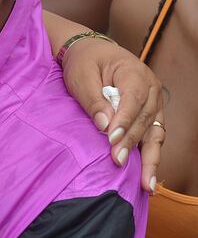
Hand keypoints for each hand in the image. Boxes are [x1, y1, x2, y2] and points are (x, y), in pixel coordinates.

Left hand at [62, 38, 163, 192]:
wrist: (92, 53)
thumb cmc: (85, 62)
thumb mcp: (81, 76)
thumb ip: (93, 99)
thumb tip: (104, 125)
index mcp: (134, 73)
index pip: (134, 100)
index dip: (124, 121)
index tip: (112, 140)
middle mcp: (151, 89)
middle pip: (145, 119)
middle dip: (132, 142)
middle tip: (118, 161)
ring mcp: (154, 103)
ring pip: (155, 133)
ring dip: (150, 159)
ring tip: (146, 185)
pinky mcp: (149, 116)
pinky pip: (153, 138)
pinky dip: (150, 157)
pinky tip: (148, 178)